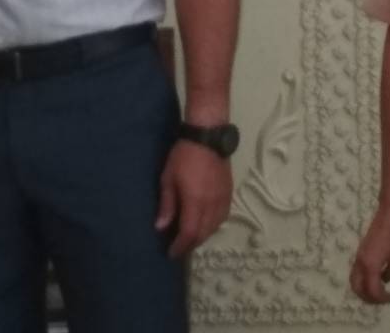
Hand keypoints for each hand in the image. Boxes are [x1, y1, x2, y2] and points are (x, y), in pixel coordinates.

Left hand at [154, 140, 231, 256]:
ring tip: (190, 237)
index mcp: (195, 202)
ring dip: (202, 236)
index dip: (180, 247)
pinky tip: (206, 224)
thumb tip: (161, 227)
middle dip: (190, 244)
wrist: (208, 136)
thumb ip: (167, 205)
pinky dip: (213, 226)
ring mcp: (223, 199)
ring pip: (214, 227)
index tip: (171, 253)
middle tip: (179, 247)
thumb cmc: (183, 156)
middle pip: (203, 234)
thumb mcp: (168, 179)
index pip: (189, 233)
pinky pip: (222, 217)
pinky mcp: (229, 193)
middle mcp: (212, 205)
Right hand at [350, 206, 389, 303]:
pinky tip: (379, 278)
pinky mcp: (362, 249)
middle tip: (384, 299)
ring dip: (365, 289)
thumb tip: (385, 280)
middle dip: (370, 298)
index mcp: (369, 265)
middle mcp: (360, 261)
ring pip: (355, 279)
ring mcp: (359, 254)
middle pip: (357, 288)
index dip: (383, 299)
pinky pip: (358, 270)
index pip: (372, 291)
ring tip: (380, 291)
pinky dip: (365, 279)